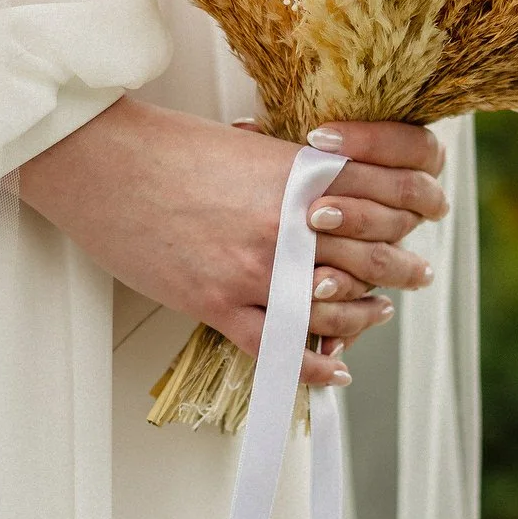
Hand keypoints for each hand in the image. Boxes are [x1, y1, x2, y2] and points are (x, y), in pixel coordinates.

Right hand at [15, 99, 443, 385]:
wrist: (98, 162)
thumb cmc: (166, 150)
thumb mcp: (247, 149)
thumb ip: (292, 173)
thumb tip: (326, 195)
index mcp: (296, 175)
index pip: (379, 199)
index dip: (405, 216)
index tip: (416, 224)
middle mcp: (286, 222)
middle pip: (370, 254)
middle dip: (401, 268)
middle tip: (418, 274)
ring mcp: (252, 267)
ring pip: (333, 306)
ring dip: (364, 316)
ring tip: (379, 314)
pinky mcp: (215, 302)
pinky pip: (277, 347)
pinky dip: (311, 365)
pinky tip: (332, 370)